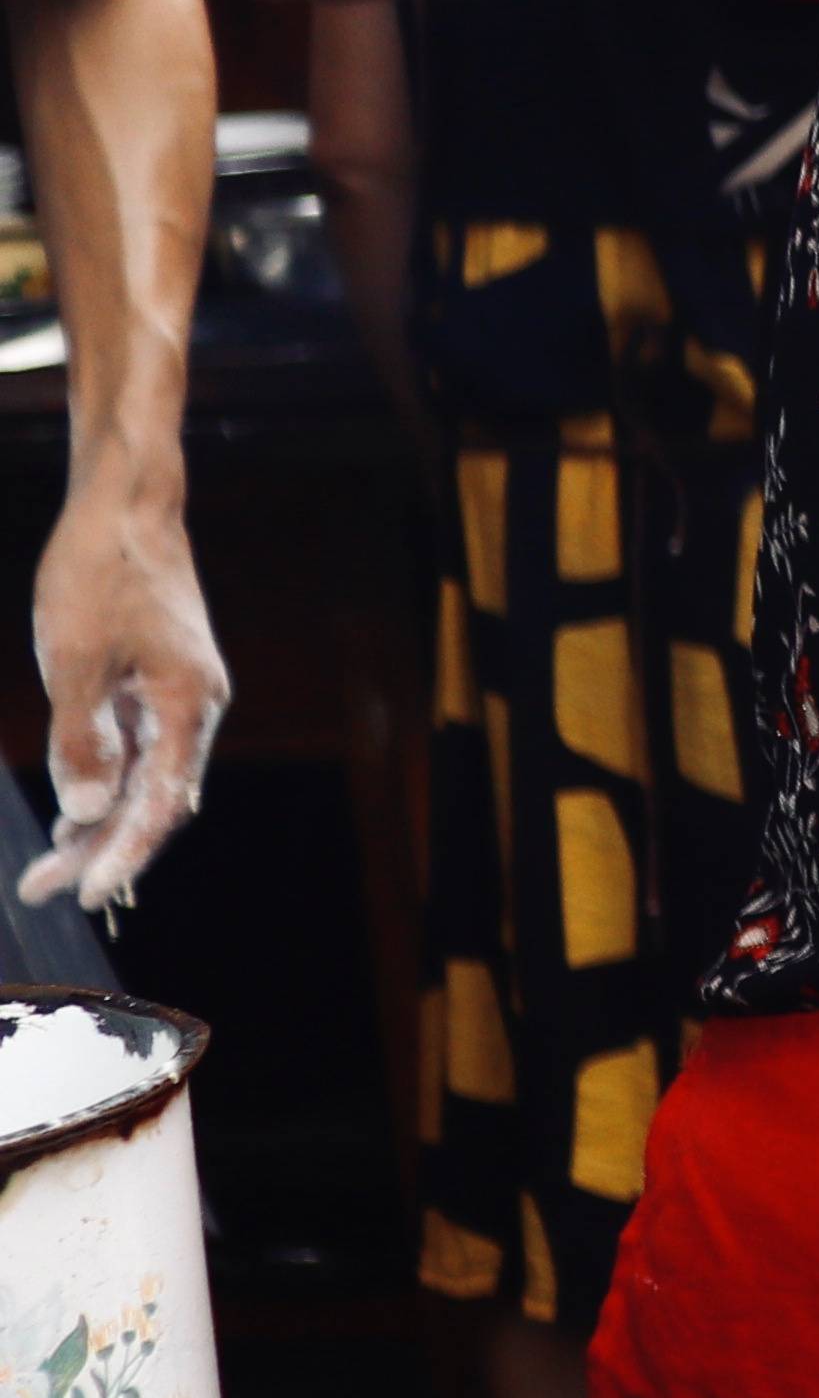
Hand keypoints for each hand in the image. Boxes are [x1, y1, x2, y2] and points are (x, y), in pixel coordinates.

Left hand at [28, 490, 223, 910]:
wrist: (126, 504)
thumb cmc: (101, 574)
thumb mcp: (75, 660)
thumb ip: (82, 740)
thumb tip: (87, 813)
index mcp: (189, 703)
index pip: (161, 801)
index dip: (124, 853)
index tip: (85, 894)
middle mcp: (196, 706)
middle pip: (157, 799)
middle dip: (102, 848)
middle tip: (42, 889)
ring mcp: (180, 693)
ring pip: (147, 776)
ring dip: (100, 820)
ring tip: (48, 862)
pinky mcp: (161, 680)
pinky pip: (140, 748)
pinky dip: (106, 781)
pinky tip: (73, 805)